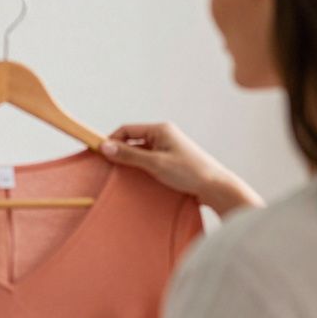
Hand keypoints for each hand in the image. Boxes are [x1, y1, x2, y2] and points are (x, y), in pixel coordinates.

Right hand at [100, 122, 263, 217]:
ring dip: (131, 162)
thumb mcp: (155, 163)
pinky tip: (139, 180)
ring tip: (125, 176)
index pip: (127, 130)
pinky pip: (149, 161)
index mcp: (160, 129)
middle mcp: (164, 135)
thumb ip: (129, 155)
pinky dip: (141, 169)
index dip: (112, 141)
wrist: (216, 188)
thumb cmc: (189, 172)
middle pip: (133, 140)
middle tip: (110, 168)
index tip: (100, 155)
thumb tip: (104, 147)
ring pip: (140, 152)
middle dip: (121, 153)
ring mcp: (168, 148)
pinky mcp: (171, 161)